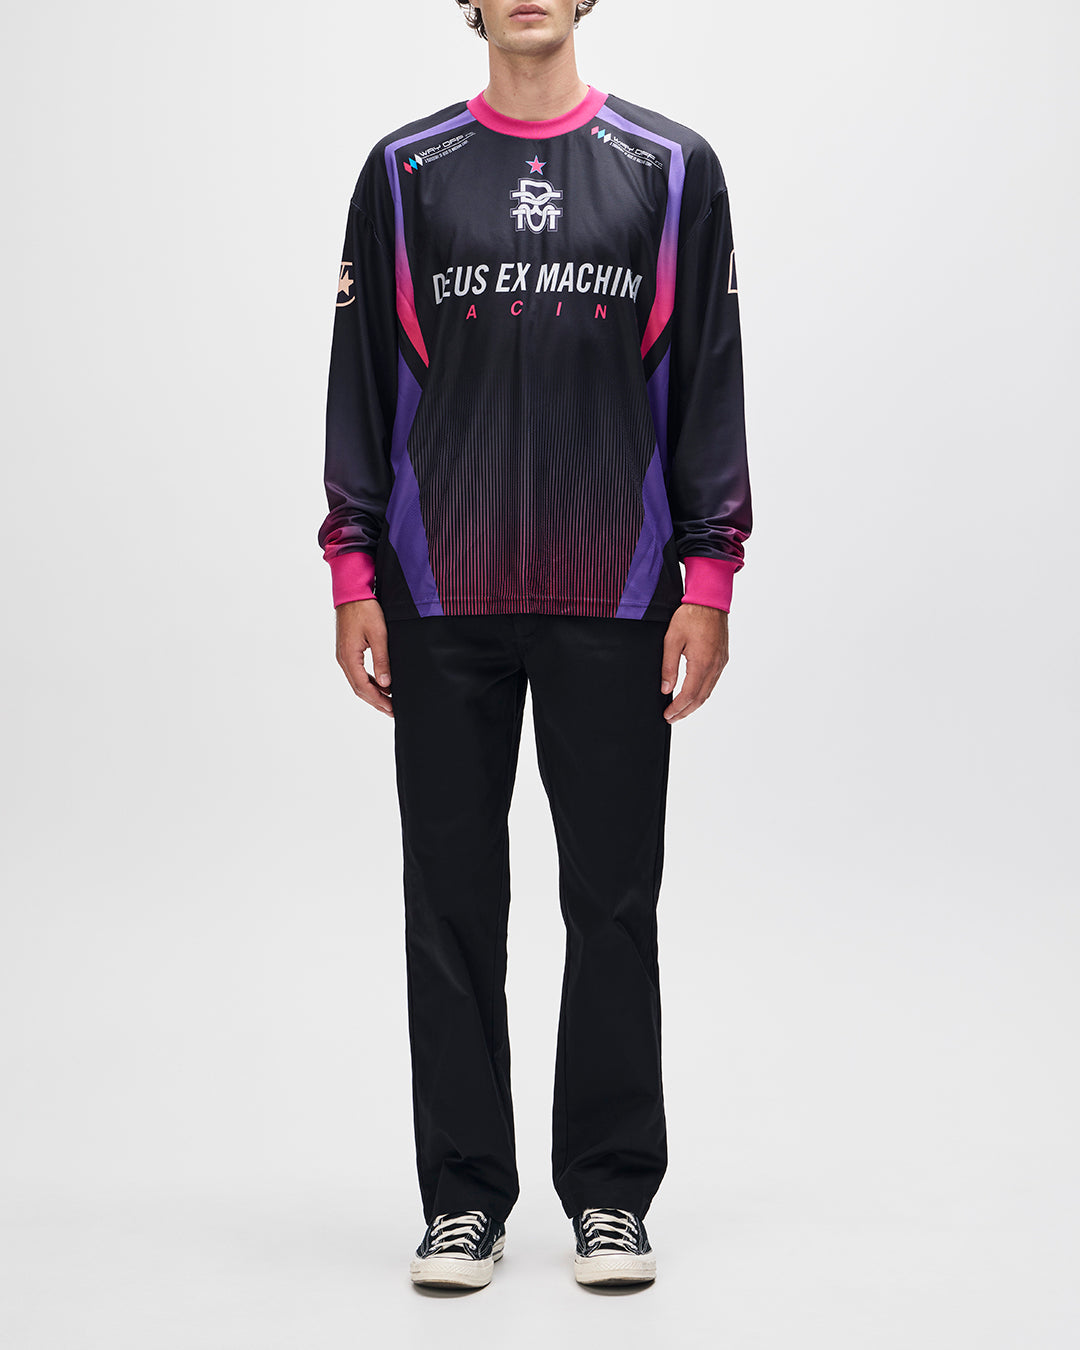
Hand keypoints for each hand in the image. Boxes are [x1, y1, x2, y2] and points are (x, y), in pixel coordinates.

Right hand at [335, 598, 392, 717]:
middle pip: (359, 688)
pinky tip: (381, 685)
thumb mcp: (378, 635)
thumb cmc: (365, 609)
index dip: (378, 700)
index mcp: (349, 657)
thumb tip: (386, 685)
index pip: (364, 687)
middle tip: (392, 711)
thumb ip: (382, 660)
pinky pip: (357, 672)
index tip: (391, 709)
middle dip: (376, 701)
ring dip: (373, 693)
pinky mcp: (347, 650)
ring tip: (388, 702)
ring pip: (358, 681)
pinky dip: (369, 681)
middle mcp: (343, 659)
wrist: (351, 592)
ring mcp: (344, 655)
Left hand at [660, 604, 728, 722]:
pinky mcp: (723, 658)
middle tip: (672, 718)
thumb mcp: (672, 640)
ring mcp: (721, 662)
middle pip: (700, 698)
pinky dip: (702, 692)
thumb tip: (666, 688)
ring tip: (681, 710)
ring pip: (708, 691)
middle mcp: (714, 666)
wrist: (710, 600)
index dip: (677, 708)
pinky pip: (713, 681)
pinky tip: (693, 694)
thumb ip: (668, 666)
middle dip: (685, 711)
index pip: (689, 695)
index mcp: (702, 663)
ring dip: (694, 704)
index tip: (667, 715)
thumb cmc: (690, 616)